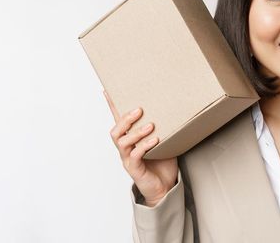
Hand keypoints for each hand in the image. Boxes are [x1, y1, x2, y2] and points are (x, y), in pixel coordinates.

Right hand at [105, 90, 177, 206]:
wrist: (164, 187)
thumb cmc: (162, 163)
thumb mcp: (163, 141)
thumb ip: (162, 127)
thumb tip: (173, 109)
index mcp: (129, 139)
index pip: (117, 120)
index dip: (111, 106)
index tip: (107, 91)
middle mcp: (125, 148)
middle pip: (116, 131)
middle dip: (126, 119)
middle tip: (140, 110)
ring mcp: (128, 159)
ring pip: (122, 142)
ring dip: (136, 132)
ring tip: (150, 126)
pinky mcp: (134, 169)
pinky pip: (135, 156)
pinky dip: (144, 146)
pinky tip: (155, 140)